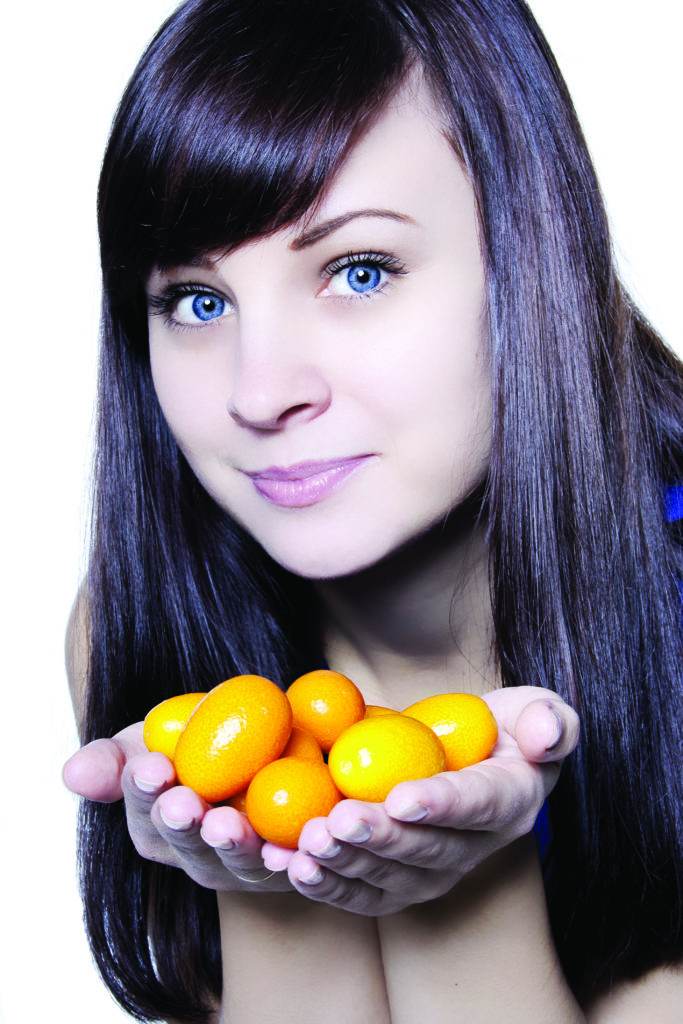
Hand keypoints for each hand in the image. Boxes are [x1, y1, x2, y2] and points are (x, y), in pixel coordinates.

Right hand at [61, 722, 295, 893]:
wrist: (270, 741)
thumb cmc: (199, 746)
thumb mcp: (152, 743)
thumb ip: (113, 760)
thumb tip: (73, 773)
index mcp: (159, 832)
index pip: (147, 814)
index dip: (147, 793)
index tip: (152, 767)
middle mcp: (201, 858)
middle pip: (191, 847)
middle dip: (184, 827)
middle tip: (183, 803)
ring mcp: (248, 868)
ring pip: (241, 863)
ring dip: (234, 847)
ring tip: (226, 825)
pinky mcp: (295, 866)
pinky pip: (296, 867)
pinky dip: (292, 860)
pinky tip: (289, 849)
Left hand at [260, 686, 579, 914]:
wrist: (474, 759)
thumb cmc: (505, 729)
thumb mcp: (539, 710)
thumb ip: (549, 720)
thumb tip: (544, 735)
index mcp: (510, 802)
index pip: (477, 805)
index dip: (441, 805)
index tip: (402, 798)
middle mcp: (475, 848)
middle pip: (426, 850)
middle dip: (379, 839)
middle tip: (336, 821)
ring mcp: (436, 872)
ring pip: (389, 878)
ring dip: (345, 864)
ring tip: (305, 844)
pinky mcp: (399, 883)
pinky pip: (362, 892)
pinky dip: (325, 884)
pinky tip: (289, 866)